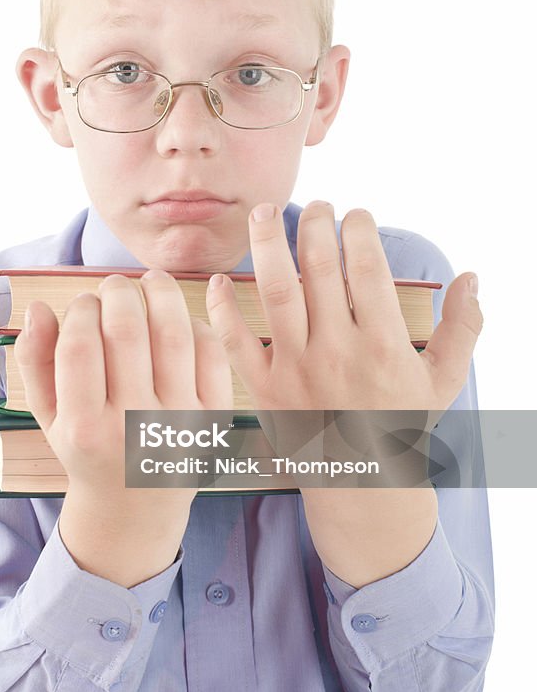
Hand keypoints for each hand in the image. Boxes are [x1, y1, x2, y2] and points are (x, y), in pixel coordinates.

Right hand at [14, 270, 233, 516]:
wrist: (136, 507)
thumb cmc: (86, 451)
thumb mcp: (48, 417)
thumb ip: (36, 362)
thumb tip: (40, 308)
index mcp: (85, 429)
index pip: (79, 346)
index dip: (80, 309)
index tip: (82, 302)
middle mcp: (133, 427)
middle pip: (126, 332)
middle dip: (118, 293)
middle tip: (114, 285)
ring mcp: (179, 422)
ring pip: (173, 334)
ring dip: (161, 293)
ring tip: (150, 280)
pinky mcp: (213, 418)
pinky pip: (210, 353)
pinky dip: (195, 323)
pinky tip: (179, 316)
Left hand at [206, 201, 482, 416]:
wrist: (361, 485)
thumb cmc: (402, 424)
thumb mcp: (443, 379)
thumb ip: (462, 327)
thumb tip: (472, 277)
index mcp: (383, 346)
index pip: (368, 270)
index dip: (360, 231)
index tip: (357, 214)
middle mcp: (337, 353)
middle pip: (321, 270)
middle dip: (316, 225)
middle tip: (316, 205)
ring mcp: (297, 370)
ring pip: (277, 293)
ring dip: (268, 246)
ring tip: (263, 213)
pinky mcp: (265, 388)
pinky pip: (236, 341)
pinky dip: (223, 309)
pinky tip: (220, 279)